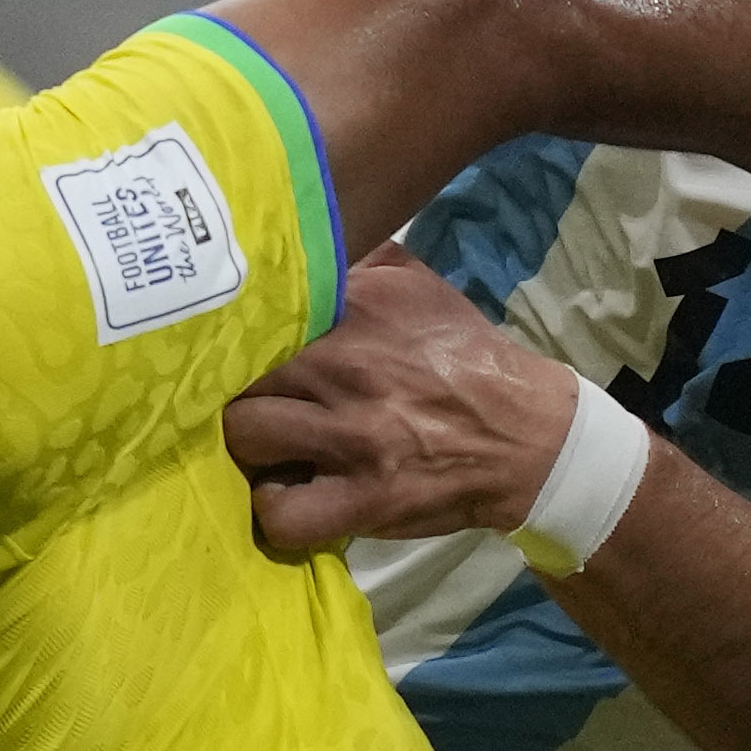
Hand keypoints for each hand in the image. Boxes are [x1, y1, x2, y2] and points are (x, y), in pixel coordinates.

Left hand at [222, 247, 594, 563]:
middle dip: (233, 387)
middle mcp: (347, 365)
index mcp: (355, 305)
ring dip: (247, 448)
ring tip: (265, 449)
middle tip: (245, 400)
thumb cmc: (463, 357)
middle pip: (235, 371)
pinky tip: (289, 498)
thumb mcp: (416, 284)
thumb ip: (355, 258)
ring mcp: (354, 436)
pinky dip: (275, 513)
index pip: (255, 307)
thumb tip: (300, 235)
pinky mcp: (365, 499)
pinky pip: (282, 515)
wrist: (528, 434)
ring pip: (244, 436)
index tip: (222, 343)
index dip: (228, 329)